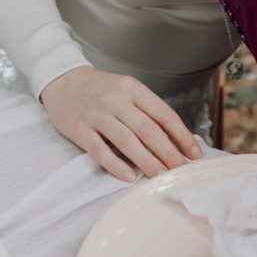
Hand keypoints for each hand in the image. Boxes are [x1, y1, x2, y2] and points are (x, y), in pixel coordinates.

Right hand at [39, 66, 201, 181]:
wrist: (62, 80)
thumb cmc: (99, 89)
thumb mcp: (125, 89)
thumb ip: (145, 109)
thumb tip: (173, 138)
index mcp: (132, 88)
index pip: (163, 114)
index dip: (181, 135)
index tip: (194, 153)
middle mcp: (116, 100)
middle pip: (148, 129)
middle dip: (168, 153)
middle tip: (181, 171)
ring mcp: (97, 114)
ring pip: (126, 141)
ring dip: (147, 161)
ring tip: (161, 177)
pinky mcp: (80, 129)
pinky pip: (100, 150)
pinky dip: (115, 165)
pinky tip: (129, 177)